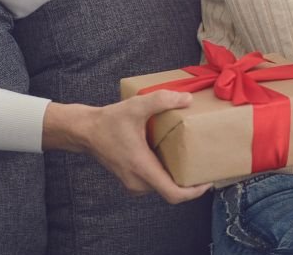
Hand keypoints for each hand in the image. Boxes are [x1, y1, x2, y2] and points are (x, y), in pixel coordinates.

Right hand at [42, 93, 211, 203]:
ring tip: (192, 160)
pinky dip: (166, 174)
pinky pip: (154, 182)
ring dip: (178, 178)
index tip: (208, 181)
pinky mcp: (131, 179)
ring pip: (163, 186)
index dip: (194, 192)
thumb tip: (188, 99)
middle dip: (190, 183)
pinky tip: (173, 157)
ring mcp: (133, 183)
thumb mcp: (136, 106)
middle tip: (205, 166)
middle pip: (171, 191)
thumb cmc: (109, 121)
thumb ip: (162, 100)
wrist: (85, 131)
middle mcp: (138, 182)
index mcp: (142, 169)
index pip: (173, 194)